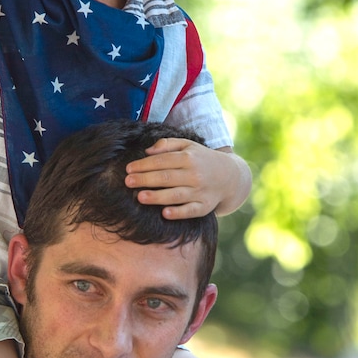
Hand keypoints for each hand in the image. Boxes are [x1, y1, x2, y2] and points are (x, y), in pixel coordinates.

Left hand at [125, 138, 247, 217]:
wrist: (230, 176)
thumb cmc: (201, 159)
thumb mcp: (188, 145)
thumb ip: (167, 144)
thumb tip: (147, 151)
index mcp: (189, 157)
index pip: (162, 160)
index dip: (144, 165)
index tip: (128, 169)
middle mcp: (195, 174)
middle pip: (167, 177)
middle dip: (146, 179)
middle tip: (128, 182)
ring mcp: (201, 191)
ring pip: (176, 195)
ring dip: (158, 196)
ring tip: (140, 197)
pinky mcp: (205, 207)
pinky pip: (190, 211)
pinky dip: (179, 212)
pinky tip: (165, 213)